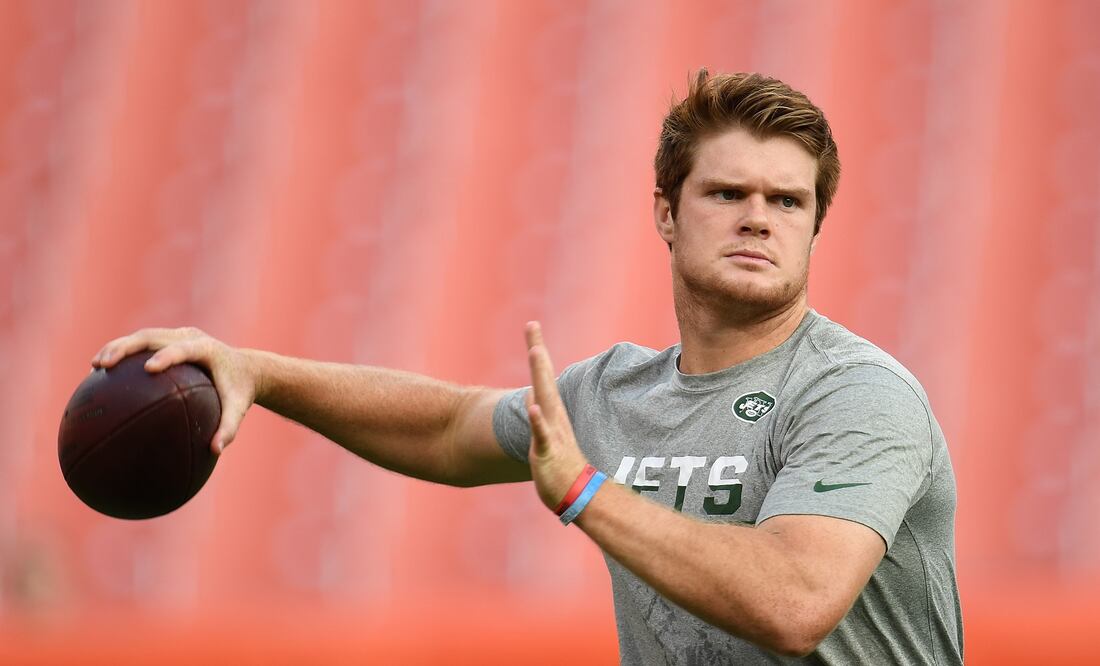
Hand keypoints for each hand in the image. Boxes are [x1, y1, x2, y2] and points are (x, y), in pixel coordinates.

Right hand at [91, 327, 257, 454]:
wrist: (245, 369)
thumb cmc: (239, 391)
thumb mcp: (238, 408)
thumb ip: (228, 427)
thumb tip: (215, 450)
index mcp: (207, 349)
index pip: (183, 348)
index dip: (167, 355)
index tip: (148, 368)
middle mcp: (190, 336)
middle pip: (153, 336)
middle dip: (126, 347)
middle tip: (104, 365)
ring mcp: (177, 335)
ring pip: (142, 337)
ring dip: (117, 347)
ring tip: (95, 366)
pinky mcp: (168, 339)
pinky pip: (142, 344)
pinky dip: (122, 354)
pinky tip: (101, 373)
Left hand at [524, 321, 588, 510]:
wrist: (579, 495)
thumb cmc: (562, 468)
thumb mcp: (547, 438)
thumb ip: (539, 417)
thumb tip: (531, 398)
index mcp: (553, 413)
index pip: (544, 377)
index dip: (537, 351)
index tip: (531, 326)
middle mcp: (554, 417)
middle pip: (544, 379)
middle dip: (538, 351)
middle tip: (531, 326)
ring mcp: (552, 433)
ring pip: (544, 400)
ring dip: (540, 377)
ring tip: (535, 352)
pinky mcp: (548, 451)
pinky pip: (543, 434)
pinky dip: (538, 421)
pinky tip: (532, 407)